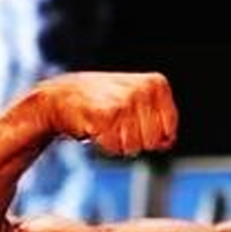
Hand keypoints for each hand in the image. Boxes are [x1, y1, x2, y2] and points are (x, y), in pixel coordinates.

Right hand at [39, 71, 178, 156]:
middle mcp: (143, 89)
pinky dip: (104, 144)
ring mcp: (125, 100)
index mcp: (157, 84)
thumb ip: (160, 122)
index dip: (151, 136)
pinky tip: (95, 126)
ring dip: (118, 143)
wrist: (61, 96)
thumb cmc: (102, 103)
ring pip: (133, 147)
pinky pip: (115, 147)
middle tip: (117, 123)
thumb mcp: (138, 105)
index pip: (169, 132)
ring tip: (106, 124)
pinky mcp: (106, 114)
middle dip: (134, 141)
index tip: (133, 122)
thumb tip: (167, 142)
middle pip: (152, 142)